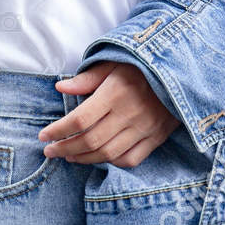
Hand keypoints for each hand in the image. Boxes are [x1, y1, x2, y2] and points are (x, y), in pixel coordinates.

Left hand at [38, 61, 178, 167]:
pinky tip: (99, 158)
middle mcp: (129, 113)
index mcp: (116, 92)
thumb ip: (87, 78)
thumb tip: (60, 88)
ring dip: (84, 159)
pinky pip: (130, 159)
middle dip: (65, 148)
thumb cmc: (142, 63)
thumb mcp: (114, 62)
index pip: (80, 119)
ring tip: (68, 156)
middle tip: (50, 151)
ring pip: (108, 154)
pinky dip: (111, 162)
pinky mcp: (157, 137)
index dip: (58, 130)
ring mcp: (144, 128)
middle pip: (90, 141)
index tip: (43, 135)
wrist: (181, 70)